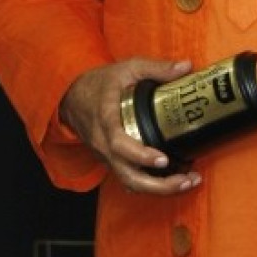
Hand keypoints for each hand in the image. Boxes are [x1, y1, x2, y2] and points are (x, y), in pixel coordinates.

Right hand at [59, 57, 202, 194]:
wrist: (70, 97)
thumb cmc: (99, 83)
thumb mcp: (127, 68)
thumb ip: (156, 68)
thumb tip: (186, 66)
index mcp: (105, 120)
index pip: (119, 144)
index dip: (141, 156)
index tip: (163, 160)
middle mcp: (104, 145)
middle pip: (128, 176)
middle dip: (159, 185)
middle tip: (186, 180)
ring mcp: (107, 156)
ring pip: (129, 183)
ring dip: (158, 189)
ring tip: (187, 182)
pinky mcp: (111, 161)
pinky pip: (129, 180)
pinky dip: (150, 186)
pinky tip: (172, 181)